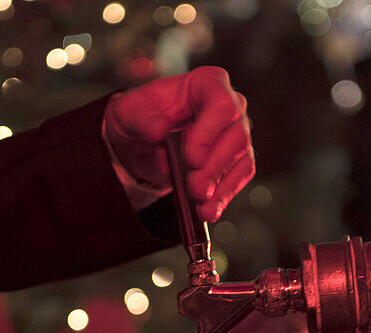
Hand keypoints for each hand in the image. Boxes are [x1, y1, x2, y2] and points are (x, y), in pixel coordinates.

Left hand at [105, 66, 254, 221]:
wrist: (141, 140)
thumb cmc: (140, 116)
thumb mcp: (128, 112)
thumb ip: (141, 118)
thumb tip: (158, 129)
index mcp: (206, 84)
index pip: (222, 104)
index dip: (210, 132)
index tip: (192, 157)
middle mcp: (229, 106)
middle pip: (236, 135)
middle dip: (214, 167)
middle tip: (194, 188)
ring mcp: (235, 133)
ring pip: (242, 159)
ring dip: (221, 187)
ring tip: (201, 206)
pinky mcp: (236, 159)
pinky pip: (239, 178)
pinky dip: (224, 196)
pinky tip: (208, 210)